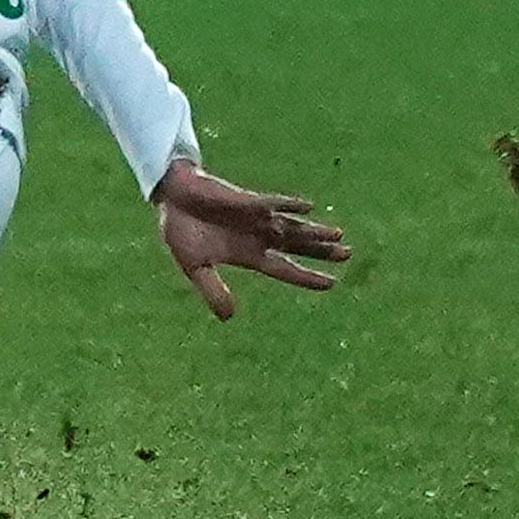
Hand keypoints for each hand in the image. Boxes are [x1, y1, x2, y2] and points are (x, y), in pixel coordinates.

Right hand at [153, 161, 350, 319]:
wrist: (170, 200)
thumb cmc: (181, 231)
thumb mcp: (193, 267)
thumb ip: (212, 290)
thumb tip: (229, 318)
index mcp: (247, 255)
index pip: (284, 269)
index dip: (307, 277)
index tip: (331, 284)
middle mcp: (257, 236)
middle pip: (296, 246)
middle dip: (321, 251)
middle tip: (348, 255)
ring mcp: (254, 218)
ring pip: (291, 225)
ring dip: (314, 231)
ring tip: (339, 234)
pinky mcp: (245, 200)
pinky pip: (270, 203)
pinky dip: (288, 205)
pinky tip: (307, 207)